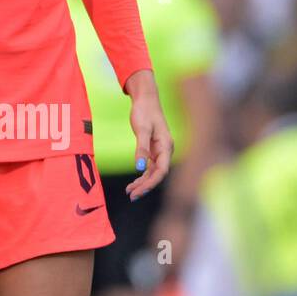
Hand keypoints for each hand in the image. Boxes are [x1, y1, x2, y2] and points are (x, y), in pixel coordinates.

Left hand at [123, 69, 173, 199]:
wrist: (145, 99)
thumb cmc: (145, 111)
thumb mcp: (142, 129)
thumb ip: (141, 148)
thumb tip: (139, 168)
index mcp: (166, 146)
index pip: (161, 171)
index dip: (150, 183)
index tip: (138, 191)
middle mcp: (165, 150)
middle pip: (157, 174)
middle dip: (145, 186)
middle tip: (132, 196)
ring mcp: (159, 151)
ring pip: (153, 172)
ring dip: (142, 183)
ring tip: (129, 191)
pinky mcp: (153, 150)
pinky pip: (149, 167)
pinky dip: (141, 175)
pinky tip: (133, 182)